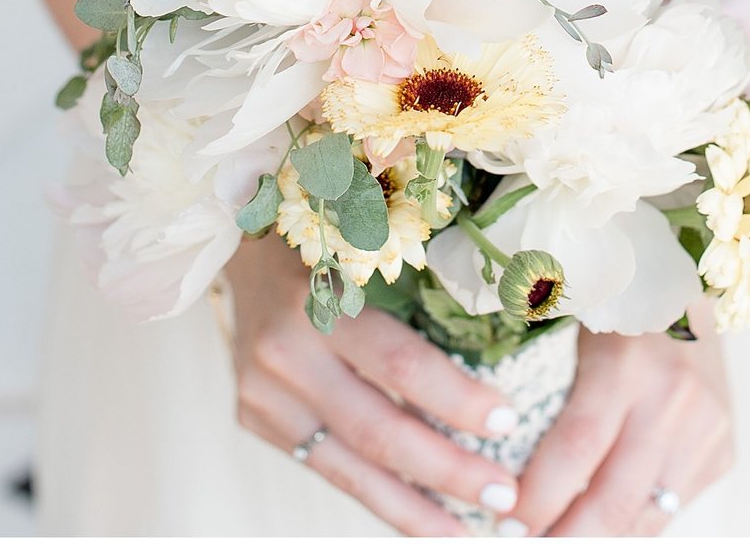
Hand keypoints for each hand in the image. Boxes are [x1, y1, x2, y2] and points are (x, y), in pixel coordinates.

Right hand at [224, 233, 523, 536]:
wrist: (241, 242)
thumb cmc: (330, 234)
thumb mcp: (369, 244)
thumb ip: (417, 289)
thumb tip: (505, 350)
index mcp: (317, 296)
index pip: (398, 363)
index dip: (456, 399)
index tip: (508, 422)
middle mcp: (284, 352)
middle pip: (377, 430)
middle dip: (447, 471)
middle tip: (505, 498)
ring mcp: (262, 393)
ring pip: (349, 469)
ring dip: (414, 510)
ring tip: (466, 536)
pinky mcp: (255, 418)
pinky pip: (327, 467)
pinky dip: (377, 496)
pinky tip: (419, 515)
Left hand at [509, 329, 733, 537]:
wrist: (692, 293)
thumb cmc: (618, 309)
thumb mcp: (578, 332)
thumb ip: (551, 395)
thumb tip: (504, 472)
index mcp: (627, 363)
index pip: (576, 449)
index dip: (538, 498)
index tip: (507, 521)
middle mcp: (673, 401)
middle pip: (613, 500)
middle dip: (564, 538)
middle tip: (524, 542)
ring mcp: (706, 431)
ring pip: (645, 519)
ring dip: (597, 539)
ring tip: (557, 537)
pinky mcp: (723, 452)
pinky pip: (670, 509)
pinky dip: (631, 525)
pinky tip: (599, 524)